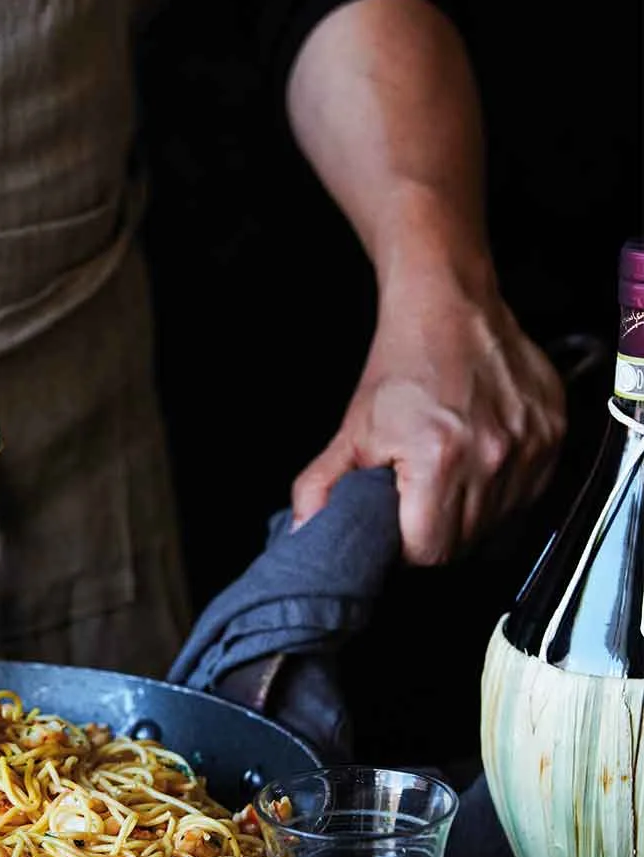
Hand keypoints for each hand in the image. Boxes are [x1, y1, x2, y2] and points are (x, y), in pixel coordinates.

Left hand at [289, 269, 567, 565]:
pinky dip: (504, 493)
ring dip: (472, 515)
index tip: (398, 528)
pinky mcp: (553, 437)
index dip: (407, 547)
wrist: (451, 305)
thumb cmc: (404, 364)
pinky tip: (482, 465)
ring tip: (449, 477)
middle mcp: (493, 457)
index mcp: (440, 458)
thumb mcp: (353, 429)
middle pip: (464, 544)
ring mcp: (530, 447)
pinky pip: (529, 495)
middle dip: (436, 533)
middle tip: (418, 500)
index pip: (429, 551)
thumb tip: (304, 533)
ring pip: (499, 524)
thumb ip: (322, 487)